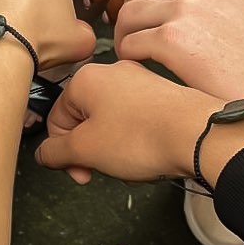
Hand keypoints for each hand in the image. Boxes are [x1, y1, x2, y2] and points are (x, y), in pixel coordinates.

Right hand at [36, 60, 217, 182]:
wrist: (198, 135)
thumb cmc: (144, 136)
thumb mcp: (85, 150)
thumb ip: (55, 152)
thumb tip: (44, 153)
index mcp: (85, 80)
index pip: (57, 119)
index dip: (64, 152)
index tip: (77, 170)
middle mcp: (112, 74)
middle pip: (84, 121)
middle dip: (91, 152)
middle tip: (101, 170)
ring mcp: (139, 83)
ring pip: (111, 125)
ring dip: (114, 151)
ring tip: (131, 163)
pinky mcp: (161, 97)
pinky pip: (136, 124)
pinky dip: (136, 144)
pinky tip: (148, 157)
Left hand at [114, 0, 243, 99]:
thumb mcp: (242, 12)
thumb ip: (210, 3)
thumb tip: (176, 10)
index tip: (146, 15)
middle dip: (129, 11)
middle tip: (130, 34)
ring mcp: (186, 8)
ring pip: (128, 12)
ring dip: (124, 34)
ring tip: (131, 53)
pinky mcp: (173, 38)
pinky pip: (130, 41)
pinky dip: (128, 56)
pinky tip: (138, 67)